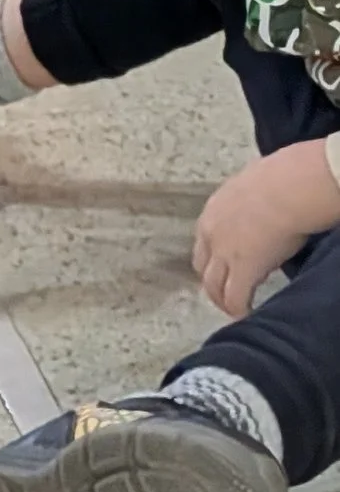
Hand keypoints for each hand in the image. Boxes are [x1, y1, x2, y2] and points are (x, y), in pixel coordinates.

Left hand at [193, 143, 339, 316]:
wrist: (290, 187)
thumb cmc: (283, 177)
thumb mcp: (254, 184)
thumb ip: (250, 200)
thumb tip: (263, 201)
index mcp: (213, 210)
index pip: (204, 240)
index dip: (213, 256)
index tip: (223, 265)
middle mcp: (211, 232)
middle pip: (202, 265)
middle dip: (211, 280)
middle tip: (223, 292)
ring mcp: (224, 253)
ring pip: (213, 286)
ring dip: (222, 300)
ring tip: (233, 309)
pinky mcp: (243, 270)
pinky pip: (235, 298)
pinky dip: (239, 309)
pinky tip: (247, 314)